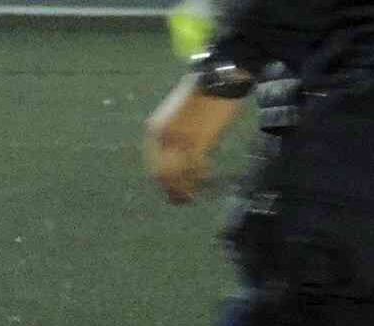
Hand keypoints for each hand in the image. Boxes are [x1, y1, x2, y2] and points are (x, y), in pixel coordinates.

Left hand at [145, 77, 243, 204]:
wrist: (220, 78)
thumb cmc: (202, 94)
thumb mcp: (176, 116)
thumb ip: (172, 135)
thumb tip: (177, 157)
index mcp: (154, 131)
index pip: (153, 165)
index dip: (162, 181)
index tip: (170, 189)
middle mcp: (162, 138)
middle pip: (163, 174)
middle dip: (172, 190)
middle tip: (182, 200)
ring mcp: (179, 142)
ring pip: (178, 175)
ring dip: (185, 188)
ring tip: (193, 196)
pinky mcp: (197, 142)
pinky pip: (195, 168)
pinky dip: (200, 176)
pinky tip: (206, 176)